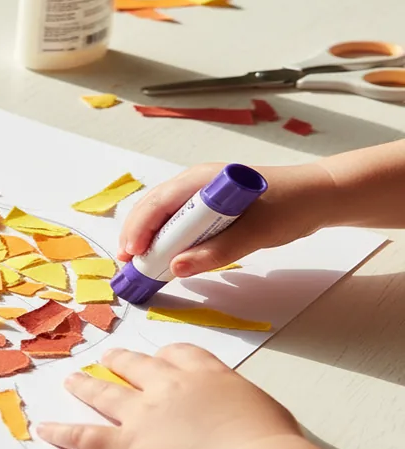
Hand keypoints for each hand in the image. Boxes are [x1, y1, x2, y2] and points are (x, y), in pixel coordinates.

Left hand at [37, 345, 300, 448]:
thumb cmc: (267, 442)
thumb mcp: (262, 410)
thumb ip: (240, 407)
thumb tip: (239, 416)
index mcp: (206, 375)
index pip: (180, 355)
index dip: (166, 356)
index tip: (159, 358)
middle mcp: (169, 386)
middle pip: (138, 366)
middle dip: (122, 361)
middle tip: (110, 358)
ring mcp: (143, 413)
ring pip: (106, 393)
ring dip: (87, 386)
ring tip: (72, 380)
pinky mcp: (126, 444)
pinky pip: (87, 436)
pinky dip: (63, 433)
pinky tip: (45, 430)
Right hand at [117, 162, 336, 276]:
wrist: (320, 196)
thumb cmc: (291, 206)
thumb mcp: (255, 234)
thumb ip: (216, 252)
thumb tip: (177, 268)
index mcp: (204, 180)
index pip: (160, 203)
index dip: (141, 228)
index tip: (133, 255)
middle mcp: (197, 183)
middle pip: (154, 207)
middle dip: (137, 235)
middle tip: (128, 265)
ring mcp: (202, 193)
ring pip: (163, 214)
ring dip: (150, 238)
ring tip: (141, 264)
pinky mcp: (210, 206)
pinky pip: (179, 220)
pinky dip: (168, 238)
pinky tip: (165, 255)